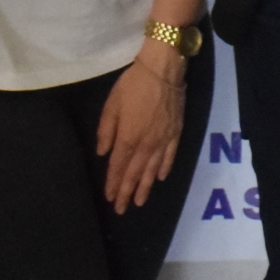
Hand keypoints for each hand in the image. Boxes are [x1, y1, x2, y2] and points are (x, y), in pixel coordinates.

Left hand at [95, 44, 187, 210]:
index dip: (114, 183)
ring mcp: (163, 140)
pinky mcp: (176, 133)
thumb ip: (106, 130)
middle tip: (121, 209)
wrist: (163, 70)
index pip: (118, 166)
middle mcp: (146, 144)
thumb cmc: (133, 84)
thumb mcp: (111, 104)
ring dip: (144, 187)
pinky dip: (163, 169)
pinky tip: (158, 178)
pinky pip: (169, 157)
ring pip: (152, 170)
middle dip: (127, 192)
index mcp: (128, 137)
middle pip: (134, 173)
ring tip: (139, 202)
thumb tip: (103, 153)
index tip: (110, 197)